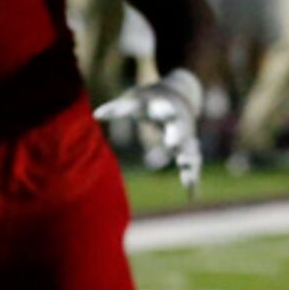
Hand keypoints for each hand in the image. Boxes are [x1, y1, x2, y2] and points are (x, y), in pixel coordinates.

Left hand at [94, 68, 204, 194]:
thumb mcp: (136, 100)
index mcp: (166, 109)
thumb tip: (96, 115)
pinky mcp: (187, 148)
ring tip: (188, 181)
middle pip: (182, 132)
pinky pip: (192, 164)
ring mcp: (186, 136)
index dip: (167, 117)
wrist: (180, 94)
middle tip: (177, 151)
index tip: (169, 130)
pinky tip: (191, 195)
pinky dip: (192, 178)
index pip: (167, 112)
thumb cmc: (151, 100)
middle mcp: (180, 123)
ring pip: (191, 151)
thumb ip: (117, 108)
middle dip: (179, 139)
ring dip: (190, 164)